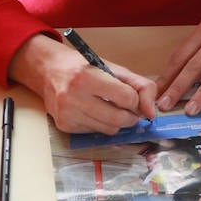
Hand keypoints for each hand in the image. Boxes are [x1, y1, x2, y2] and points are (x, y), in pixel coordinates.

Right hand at [10, 34, 158, 134]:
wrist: (48, 70)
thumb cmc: (84, 67)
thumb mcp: (113, 68)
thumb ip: (140, 86)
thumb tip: (151, 113)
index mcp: (87, 77)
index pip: (126, 98)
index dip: (135, 99)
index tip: (132, 97)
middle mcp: (74, 96)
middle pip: (119, 119)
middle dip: (130, 116)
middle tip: (129, 109)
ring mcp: (67, 114)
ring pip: (109, 130)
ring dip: (117, 121)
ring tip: (111, 108)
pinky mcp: (64, 126)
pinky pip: (95, 133)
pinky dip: (101, 124)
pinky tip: (95, 112)